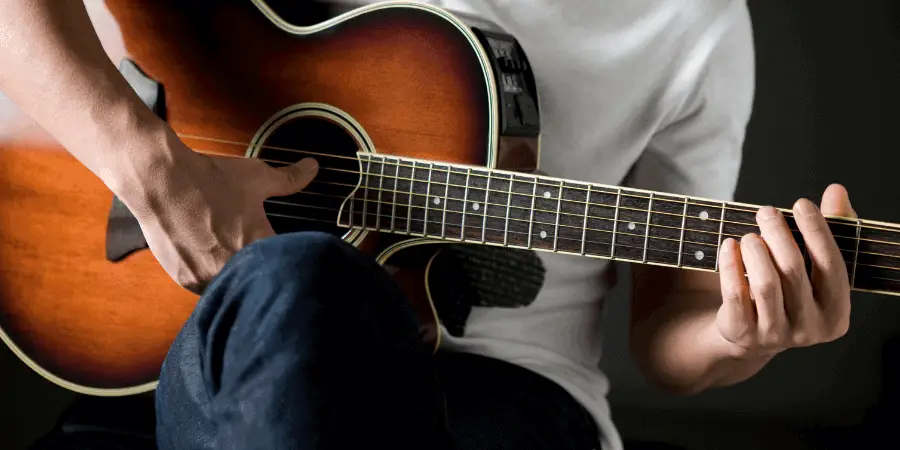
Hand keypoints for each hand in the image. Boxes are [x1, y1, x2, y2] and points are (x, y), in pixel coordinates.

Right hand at [118, 128, 317, 292]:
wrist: (160, 180)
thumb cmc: (210, 178)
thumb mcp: (256, 177)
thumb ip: (290, 179)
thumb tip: (314, 167)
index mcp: (259, 246)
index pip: (285, 266)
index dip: (286, 260)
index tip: (284, 254)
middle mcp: (234, 267)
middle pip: (258, 281)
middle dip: (260, 270)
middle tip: (256, 255)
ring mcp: (208, 277)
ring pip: (232, 287)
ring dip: (236, 277)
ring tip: (231, 255)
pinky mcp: (187, 280)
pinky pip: (207, 288)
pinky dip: (213, 277)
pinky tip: (212, 258)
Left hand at [714, 184, 854, 357]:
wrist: (751, 332)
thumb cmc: (789, 290)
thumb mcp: (813, 266)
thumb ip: (831, 229)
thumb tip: (836, 191)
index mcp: (836, 313)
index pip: (832, 266)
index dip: (817, 231)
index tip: (801, 203)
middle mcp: (809, 329)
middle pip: (793, 270)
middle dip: (779, 234)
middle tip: (766, 211)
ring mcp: (775, 334)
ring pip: (765, 283)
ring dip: (755, 249)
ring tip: (750, 234)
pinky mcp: (742, 332)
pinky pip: (735, 293)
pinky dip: (731, 264)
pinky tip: (729, 245)